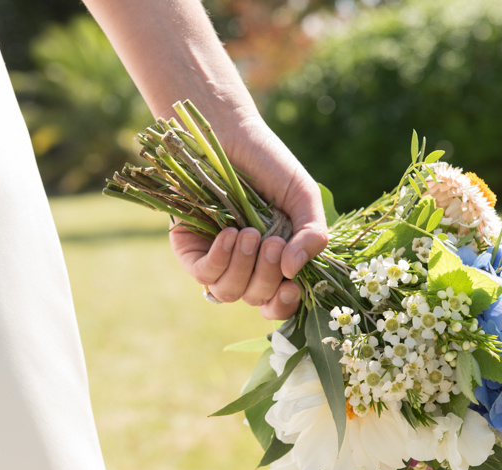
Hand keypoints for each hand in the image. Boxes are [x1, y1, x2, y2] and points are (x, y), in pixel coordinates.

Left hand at [169, 115, 328, 319]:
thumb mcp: (303, 197)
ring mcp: (216, 260)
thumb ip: (312, 234)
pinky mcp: (189, 250)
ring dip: (244, 268)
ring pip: (228, 292)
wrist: (230, 133)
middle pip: (256, 299)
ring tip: (249, 234)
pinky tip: (229, 234)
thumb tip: (294, 272)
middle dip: (267, 276)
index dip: (285, 304)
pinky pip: (203, 274)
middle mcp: (245, 266)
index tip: (292, 286)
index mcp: (274, 260)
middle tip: (272, 242)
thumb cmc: (269, 163)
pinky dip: (220, 259)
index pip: (278, 302)